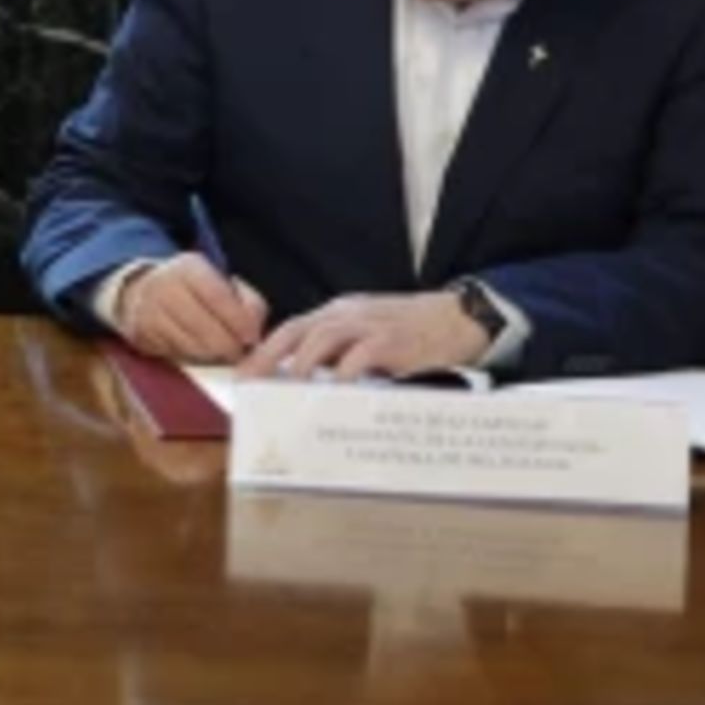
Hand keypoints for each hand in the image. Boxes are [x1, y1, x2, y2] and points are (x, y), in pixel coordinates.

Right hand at [113, 255, 268, 362]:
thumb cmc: (193, 290)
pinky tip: (200, 352)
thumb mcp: (221, 281)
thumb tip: (255, 332)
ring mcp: (149, 312)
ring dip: (212, 356)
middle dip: (228, 345)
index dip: (239, 321)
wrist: (139, 291)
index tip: (252, 337)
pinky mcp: (141, 335)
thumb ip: (247, 302)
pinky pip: (176, 355)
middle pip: (203, 326)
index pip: (218, 296)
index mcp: (188, 268)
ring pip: (190, 346)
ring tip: (222, 353)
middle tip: (240, 352)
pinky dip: (193, 359)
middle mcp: (164, 287)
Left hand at [242, 291, 492, 380]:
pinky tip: (331, 392)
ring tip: (284, 391)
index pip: (291, 329)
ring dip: (299, 366)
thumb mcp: (367, 334)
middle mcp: (347, 314)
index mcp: (337, 313)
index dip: (263, 351)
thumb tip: (301, 380)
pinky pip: (359, 355)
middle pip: (296, 330)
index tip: (243, 376)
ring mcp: (368, 324)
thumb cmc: (412, 332)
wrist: (461, 317)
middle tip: (249, 384)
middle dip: (267, 357)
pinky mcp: (392, 339)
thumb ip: (337, 352)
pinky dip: (342, 373)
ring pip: (322, 339)